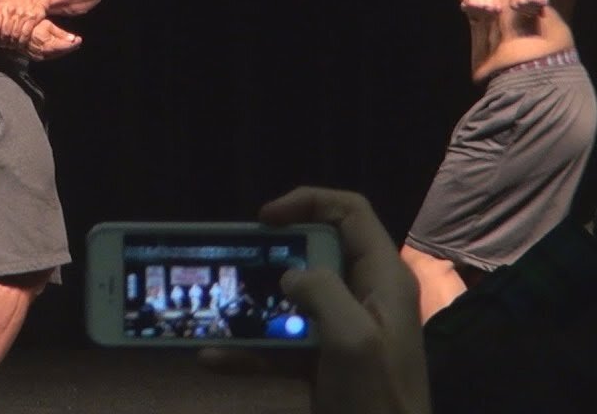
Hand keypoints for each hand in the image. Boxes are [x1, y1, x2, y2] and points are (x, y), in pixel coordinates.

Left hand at [0, 0, 49, 49]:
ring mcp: (22, 14)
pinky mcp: (32, 18)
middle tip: (4, 45)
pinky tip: (20, 44)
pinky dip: (22, 41)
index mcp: (2, 6)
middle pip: (5, 32)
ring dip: (13, 43)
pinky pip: (25, 33)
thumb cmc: (17, 2)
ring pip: (15, 34)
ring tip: (11, 46)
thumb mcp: (3, 2)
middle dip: (4, 41)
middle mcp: (11, 10)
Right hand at [23, 19, 81, 60]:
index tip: (79, 39)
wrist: (15, 32)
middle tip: (77, 42)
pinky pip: (50, 56)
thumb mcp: (47, 25)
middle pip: (61, 52)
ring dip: (64, 50)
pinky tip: (60, 47)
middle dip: (70, 47)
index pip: (64, 47)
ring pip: (56, 55)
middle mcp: (43, 53)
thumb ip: (60, 33)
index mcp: (47, 44)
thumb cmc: (30, 26)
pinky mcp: (36, 57)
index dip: (73, 44)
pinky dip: (56, 52)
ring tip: (71, 44)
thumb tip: (73, 38)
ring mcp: (39, 56)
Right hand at [201, 187, 429, 413]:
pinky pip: (281, 345)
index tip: (264, 219)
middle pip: (315, 252)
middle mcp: (365, 296)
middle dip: (272, 255)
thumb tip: (290, 276)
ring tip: (216, 306)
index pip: (350, 212)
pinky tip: (214, 359)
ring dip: (253, 304)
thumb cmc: (376, 398)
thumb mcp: (352, 339)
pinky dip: (249, 350)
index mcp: (383, 278)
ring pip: (292, 299)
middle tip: (235, 260)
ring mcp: (343, 331)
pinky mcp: (323, 363)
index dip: (308, 202)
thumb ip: (321, 292)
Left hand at [508, 0, 548, 18]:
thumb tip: (542, 16)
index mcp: (512, 2)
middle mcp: (514, 3)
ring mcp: (521, 1)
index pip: (527, 13)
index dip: (535, 5)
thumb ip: (534, 5)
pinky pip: (541, 4)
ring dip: (541, 1)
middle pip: (532, 13)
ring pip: (536, 9)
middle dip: (538, 4)